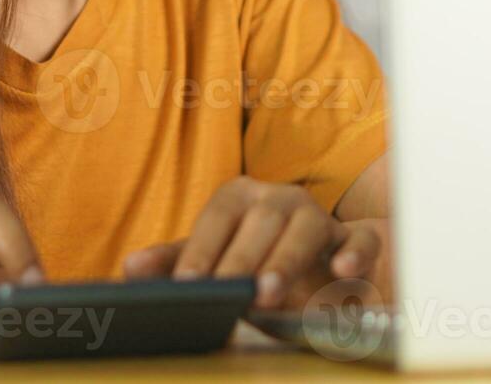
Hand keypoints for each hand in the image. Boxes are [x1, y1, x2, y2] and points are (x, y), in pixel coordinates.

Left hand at [121, 176, 380, 309]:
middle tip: (229, 293)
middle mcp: (279, 199)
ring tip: (267, 293)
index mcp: (239, 197)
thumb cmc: (251, 260)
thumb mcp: (212, 259)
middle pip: (261, 222)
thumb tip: (130, 266)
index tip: (186, 285)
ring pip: (306, 228)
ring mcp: (318, 216)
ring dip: (286, 261)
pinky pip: (359, 240)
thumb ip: (175, 261)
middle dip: (243, 259)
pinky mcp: (353, 240)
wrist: (316, 265)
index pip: (217, 219)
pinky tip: (341, 272)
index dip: (201, 251)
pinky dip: (353, 253)